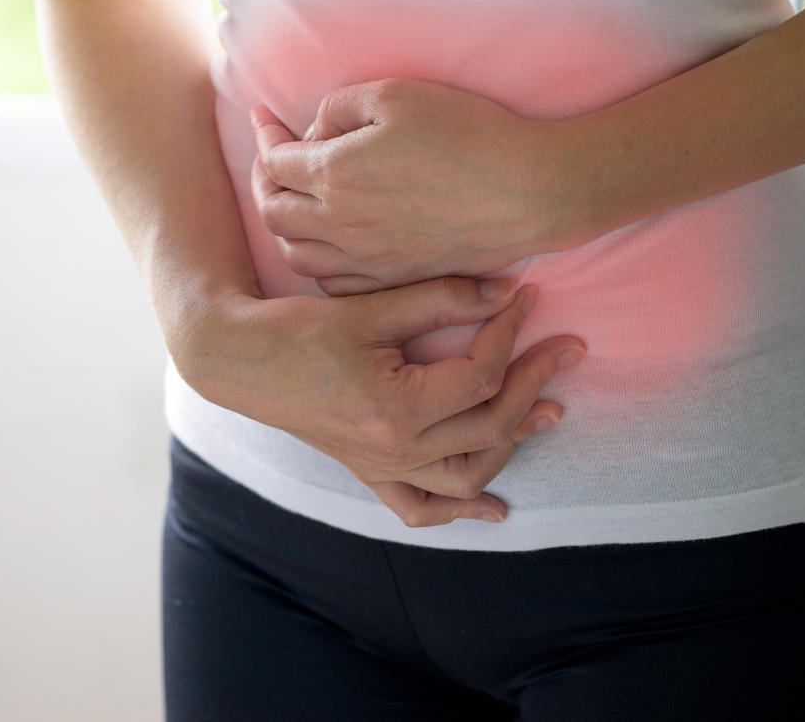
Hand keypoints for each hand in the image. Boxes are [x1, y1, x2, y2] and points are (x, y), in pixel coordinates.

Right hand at [176, 276, 586, 526]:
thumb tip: (508, 293)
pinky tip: (495, 510)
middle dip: (533, 380)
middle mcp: (395, 448)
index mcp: (397, 406)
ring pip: (469, 473)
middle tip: (564, 346)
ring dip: (514, 442)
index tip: (527, 298)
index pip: (480, 375)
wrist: (239, 360)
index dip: (510, 334)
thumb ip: (442, 299)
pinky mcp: (369, 472)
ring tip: (549, 409)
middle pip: (489, 424)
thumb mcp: (371, 308)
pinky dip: (459, 512)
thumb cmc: (299, 329)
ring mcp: (382, 467)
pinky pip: (420, 507)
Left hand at [249, 77, 606, 295]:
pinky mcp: (393, 279)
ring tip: (292, 203)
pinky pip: (333, 284)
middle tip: (271, 159)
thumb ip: (338, 107)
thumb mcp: (396, 95)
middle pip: (273, 211)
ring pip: (296, 254)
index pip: (274, 160)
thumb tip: (313, 133)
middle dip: (264, 181)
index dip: (264, 135)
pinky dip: (317, 262)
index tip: (263, 117)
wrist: (526, 192)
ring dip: (284, 226)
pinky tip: (328, 243)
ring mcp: (366, 259)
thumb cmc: (466, 134)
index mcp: (334, 175)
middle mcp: (340, 224)